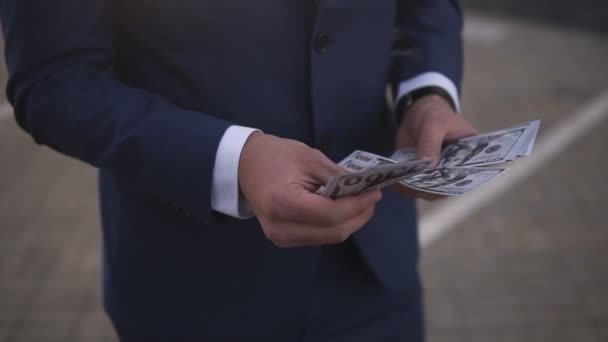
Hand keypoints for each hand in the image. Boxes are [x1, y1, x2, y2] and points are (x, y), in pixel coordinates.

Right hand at [239, 133, 382, 246]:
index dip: (357, 205)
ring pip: (329, 237)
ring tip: (362, 202)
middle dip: (358, 215)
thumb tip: (364, 188)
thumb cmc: (275, 156)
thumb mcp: (309, 157)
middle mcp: (281, 228)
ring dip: (350, 221)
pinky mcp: (284, 240)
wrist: (244, 166)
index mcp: (283, 203)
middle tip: (372, 197)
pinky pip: (319, 236)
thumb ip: (337, 176)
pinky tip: (344, 209)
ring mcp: (282, 238)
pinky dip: (336, 224)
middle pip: (334, 231)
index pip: (330, 214)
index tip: (375, 192)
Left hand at [392, 94, 478, 200]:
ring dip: (413, 189)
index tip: (441, 186)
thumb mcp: (433, 124)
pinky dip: (403, 185)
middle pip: (446, 186)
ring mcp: (437, 174)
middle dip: (430, 188)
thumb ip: (431, 144)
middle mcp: (456, 170)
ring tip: (398, 183)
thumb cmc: (434, 114)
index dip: (456, 182)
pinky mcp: (421, 175)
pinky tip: (391, 182)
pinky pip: (414, 185)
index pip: (467, 174)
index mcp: (470, 156)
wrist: (417, 112)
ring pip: (428, 189)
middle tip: (413, 185)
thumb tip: (428, 169)